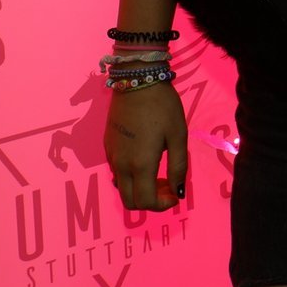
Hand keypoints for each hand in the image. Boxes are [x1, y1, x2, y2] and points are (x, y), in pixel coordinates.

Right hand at [105, 80, 188, 211]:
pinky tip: (146, 160)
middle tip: (168, 186)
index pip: (146, 202)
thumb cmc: (163, 107)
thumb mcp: (178, 136)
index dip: (162, 205)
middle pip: (129, 201)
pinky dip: (131, 177)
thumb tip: (178, 192)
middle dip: (150, 201)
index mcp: (140, 165)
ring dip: (140, 189)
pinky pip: (116, 172)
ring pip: (121, 188)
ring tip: (160, 173)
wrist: (136, 80)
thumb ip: (178, 166)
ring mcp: (111, 156)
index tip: (175, 194)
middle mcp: (121, 165)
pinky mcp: (107, 146)